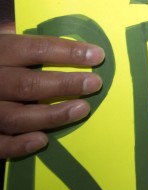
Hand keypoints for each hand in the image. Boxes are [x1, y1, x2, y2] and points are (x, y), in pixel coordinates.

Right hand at [0, 23, 104, 157]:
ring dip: (52, 115)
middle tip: (94, 83)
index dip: (68, 52)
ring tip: (82, 109)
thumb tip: (75, 47)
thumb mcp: (4, 44)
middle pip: (28, 84)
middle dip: (65, 85)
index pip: (36, 49)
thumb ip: (29, 46)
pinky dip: (18, 145)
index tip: (97, 55)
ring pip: (16, 116)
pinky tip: (42, 141)